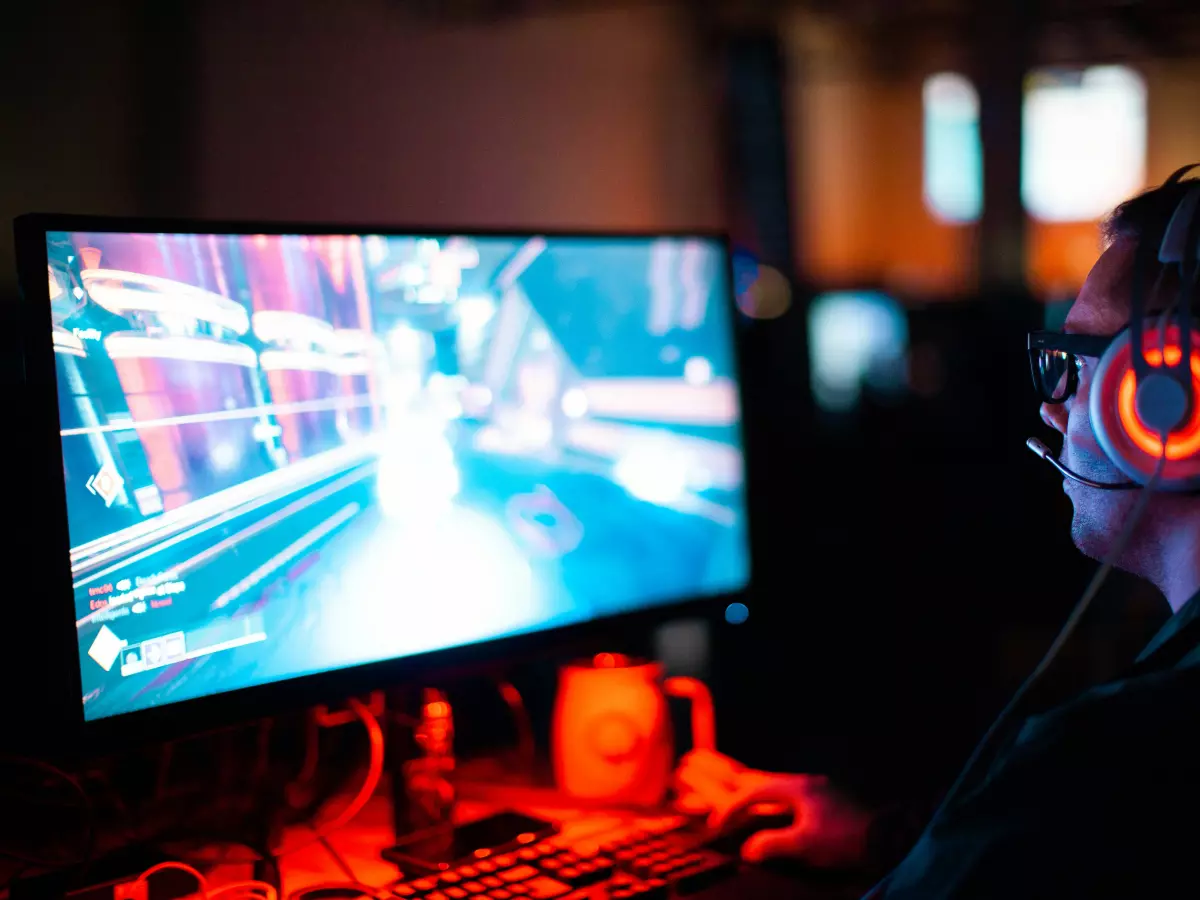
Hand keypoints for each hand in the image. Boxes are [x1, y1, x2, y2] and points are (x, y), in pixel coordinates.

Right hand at [673, 749, 871, 866]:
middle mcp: (806, 782)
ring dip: (758, 791)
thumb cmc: (843, 839)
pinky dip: (775, 799)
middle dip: (740, 784)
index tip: (719, 822)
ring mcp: (819, 788)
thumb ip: (772, 844)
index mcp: (797, 787)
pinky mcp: (829, 799)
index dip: (733, 806)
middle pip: (765, 779)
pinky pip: (792, 794)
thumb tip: (748, 849)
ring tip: (743, 795)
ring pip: (779, 785)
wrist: (886, 837)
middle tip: (718, 782)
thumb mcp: (805, 844)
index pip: (754, 790)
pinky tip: (777, 807)